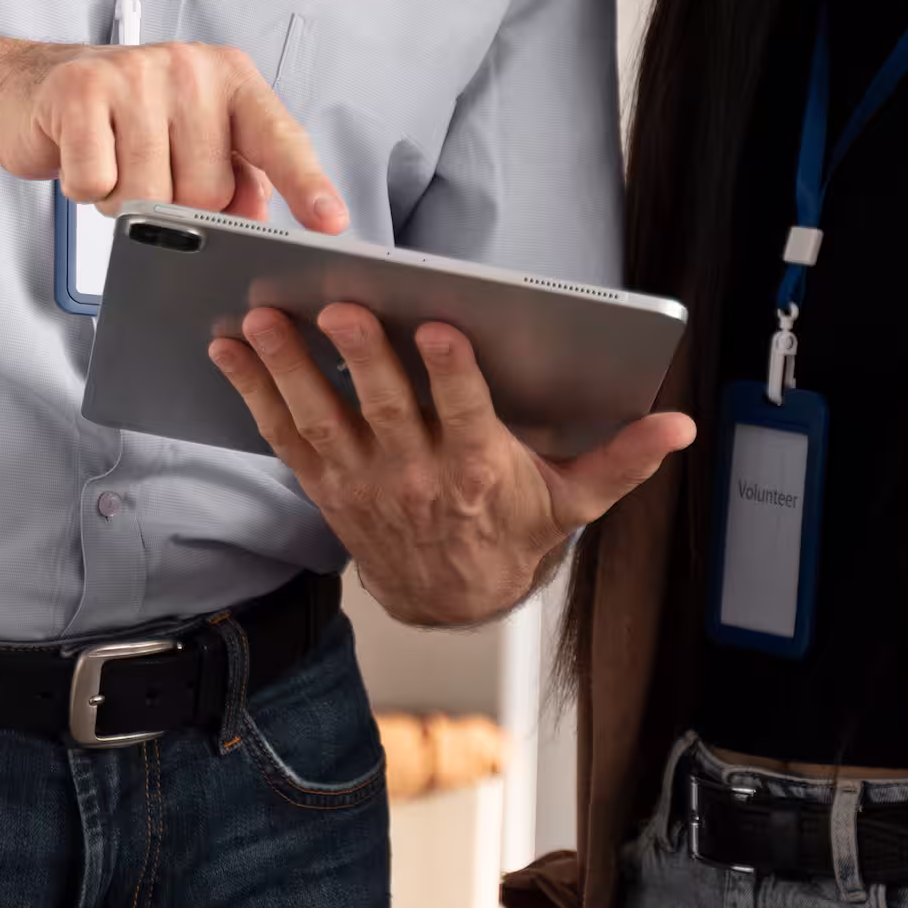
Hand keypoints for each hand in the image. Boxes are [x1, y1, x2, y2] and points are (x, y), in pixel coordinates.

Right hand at [0, 39, 347, 231]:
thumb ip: (235, 175)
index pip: (277, 136)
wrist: (27, 89)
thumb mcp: (188, 140)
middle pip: (206, 191)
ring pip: (150, 196)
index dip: (305, 183)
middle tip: (146, 168)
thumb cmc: (119, 120)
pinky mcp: (81, 89)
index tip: (329, 221)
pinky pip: (99, 183)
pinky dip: (87, 188)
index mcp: (228, 79)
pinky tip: (84, 155)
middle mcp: (189, 67)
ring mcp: (135, 73)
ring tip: (114, 161)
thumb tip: (256, 220)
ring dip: (125, 200)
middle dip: (174, 205)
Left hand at [210, 303, 695, 626]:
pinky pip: (281, 433)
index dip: (450, 373)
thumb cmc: (514, 533)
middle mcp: (414, 475)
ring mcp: (363, 481)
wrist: (452, 600)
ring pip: (320, 418)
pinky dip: (252, 391)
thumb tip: (679, 428)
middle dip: (359, 357)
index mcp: (477, 469)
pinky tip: (227, 348)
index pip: (464, 414)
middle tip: (339, 307)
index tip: (437, 329)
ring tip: (262, 319)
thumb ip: (623, 460)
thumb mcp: (574, 502)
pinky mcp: (326, 483)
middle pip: (383, 408)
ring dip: (287, 368)